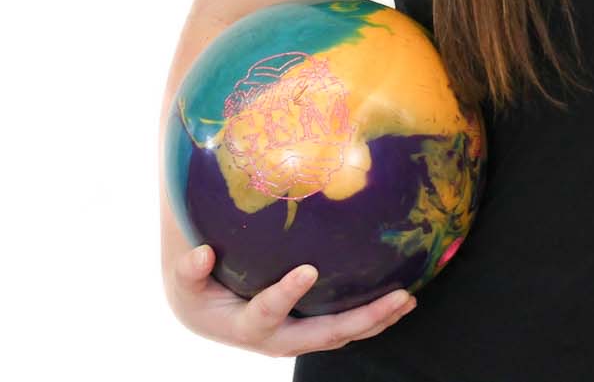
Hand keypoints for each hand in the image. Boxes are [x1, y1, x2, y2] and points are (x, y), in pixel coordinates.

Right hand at [165, 243, 418, 357]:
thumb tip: (200, 255)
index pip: (267, 314)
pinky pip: (344, 326)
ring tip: (407, 300)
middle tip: (396, 298)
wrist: (204, 311)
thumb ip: (189, 270)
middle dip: (361, 318)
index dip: (286, 295)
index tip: (307, 270)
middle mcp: (276, 339)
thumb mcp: (186, 279)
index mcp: (246, 325)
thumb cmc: (197, 287)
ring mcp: (296, 336)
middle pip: (322, 335)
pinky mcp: (308, 329)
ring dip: (376, 320)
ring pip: (340, 334)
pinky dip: (371, 317)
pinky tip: (399, 299)